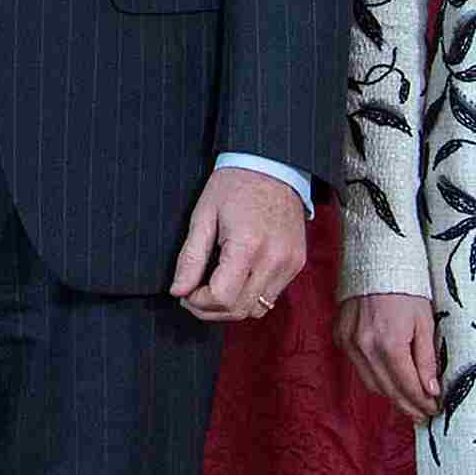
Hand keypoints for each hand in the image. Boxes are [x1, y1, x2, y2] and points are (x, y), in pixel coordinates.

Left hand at [169, 166, 305, 322]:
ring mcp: (290, 264)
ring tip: (214, 288)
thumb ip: (190, 257)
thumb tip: (178, 290)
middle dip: (211, 310)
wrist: (272, 165)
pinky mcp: (297, 263)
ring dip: (231, 307)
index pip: (222, 297)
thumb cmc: (234, 185)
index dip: (198, 302)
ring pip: (257, 308)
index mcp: (248, 246)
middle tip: (193, 295)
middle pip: (239, 309)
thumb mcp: (204, 215)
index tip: (185, 292)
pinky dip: (251, 295)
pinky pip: (272, 295)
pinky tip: (236, 278)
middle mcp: (274, 259)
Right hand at [337, 293, 440, 421]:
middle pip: (388, 390)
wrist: (376, 260)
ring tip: (408, 401)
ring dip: (390, 395)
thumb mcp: (425, 323)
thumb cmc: (406, 289)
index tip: (434, 410)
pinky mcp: (340, 335)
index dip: (422, 403)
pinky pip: (357, 367)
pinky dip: (374, 377)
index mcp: (389, 343)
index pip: (408, 386)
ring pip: (370, 383)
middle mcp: (365, 346)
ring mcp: (349, 342)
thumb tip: (431, 390)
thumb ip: (427, 359)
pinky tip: (388, 379)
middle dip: (408, 406)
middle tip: (423, 414)